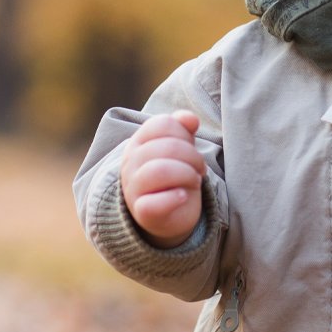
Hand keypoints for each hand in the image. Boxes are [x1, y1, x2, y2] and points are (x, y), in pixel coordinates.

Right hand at [120, 110, 206, 247]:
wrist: (169, 213)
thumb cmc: (174, 175)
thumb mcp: (179, 148)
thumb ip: (183, 129)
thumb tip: (190, 118)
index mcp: (138, 142)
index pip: (162, 124)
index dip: (184, 133)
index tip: (191, 147)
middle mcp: (131, 163)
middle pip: (167, 147)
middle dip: (193, 156)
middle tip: (200, 168)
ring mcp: (133, 188)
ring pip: (160, 171)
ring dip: (187, 174)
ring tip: (195, 181)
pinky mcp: (141, 212)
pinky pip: (154, 203)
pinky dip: (174, 198)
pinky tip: (183, 196)